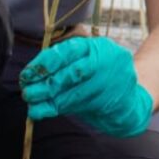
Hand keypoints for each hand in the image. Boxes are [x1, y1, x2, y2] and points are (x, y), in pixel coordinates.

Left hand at [21, 35, 153, 136]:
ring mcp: (108, 83)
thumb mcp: (89, 59)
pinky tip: (42, 111)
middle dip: (45, 84)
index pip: (67, 52)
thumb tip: (34, 73)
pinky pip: (77, 106)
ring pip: (72, 93)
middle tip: (27, 91)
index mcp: (97, 47)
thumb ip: (67, 62)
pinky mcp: (107, 102)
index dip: (45, 63)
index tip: (28, 73)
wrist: (131, 97)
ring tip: (31, 104)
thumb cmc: (103, 75)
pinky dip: (56, 109)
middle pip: (70, 74)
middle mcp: (105, 62)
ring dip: (49, 100)